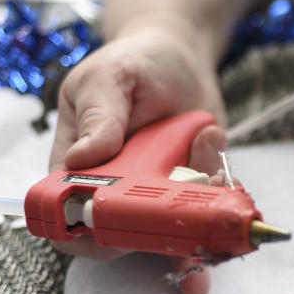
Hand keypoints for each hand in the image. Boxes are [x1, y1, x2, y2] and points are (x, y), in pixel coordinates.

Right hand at [49, 22, 226, 293]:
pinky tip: (223, 165)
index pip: (70, 220)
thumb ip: (97, 118)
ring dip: (199, 205)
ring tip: (209, 151)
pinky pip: (208, 211)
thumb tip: (77, 159)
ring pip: (177, 226)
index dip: (93, 235)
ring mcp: (158, 192)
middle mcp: (117, 189)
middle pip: (132, 233)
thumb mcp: (109, 79)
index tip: (126, 223)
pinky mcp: (194, 189)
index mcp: (78, 167)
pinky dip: (222, 200)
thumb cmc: (135, 63)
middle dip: (163, 222)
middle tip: (189, 179)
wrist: (181, 58)